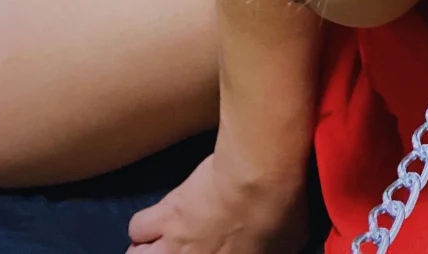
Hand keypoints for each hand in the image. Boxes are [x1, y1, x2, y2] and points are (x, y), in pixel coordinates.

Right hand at [126, 150, 308, 252]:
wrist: (260, 180)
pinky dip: (143, 227)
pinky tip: (154, 220)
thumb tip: (279, 244)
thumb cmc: (283, 212)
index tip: (210, 251)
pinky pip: (137, 227)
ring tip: (153, 247)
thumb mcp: (291, 241)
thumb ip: (277, 248)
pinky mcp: (165, 215)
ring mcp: (174, 245)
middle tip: (176, 252)